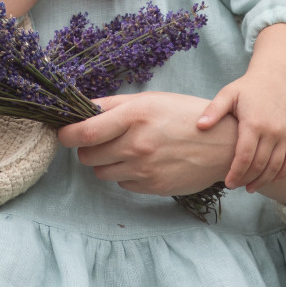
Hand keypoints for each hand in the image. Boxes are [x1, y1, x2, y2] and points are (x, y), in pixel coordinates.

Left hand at [58, 93, 235, 196]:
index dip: (66, 135)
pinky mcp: (152, 186)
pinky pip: (122, 183)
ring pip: (101, 172)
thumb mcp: (150, 99)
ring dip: (105, 162)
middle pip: (87, 155)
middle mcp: (136, 143)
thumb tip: (81, 108)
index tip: (62, 134)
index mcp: (134, 115)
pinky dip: (125, 174)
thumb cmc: (184, 115)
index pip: (85, 132)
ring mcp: (144, 168)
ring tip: (124, 150)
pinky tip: (143, 162)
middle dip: (86, 149)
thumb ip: (113, 105)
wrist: (222, 144)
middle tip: (98, 141)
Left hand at [196, 72, 285, 190]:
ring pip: (276, 166)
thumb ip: (214, 110)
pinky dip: (283, 173)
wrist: (276, 77)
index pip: (244, 157)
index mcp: (254, 123)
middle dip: (247, 179)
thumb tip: (199, 126)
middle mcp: (273, 131)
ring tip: (250, 187)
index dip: (235, 173)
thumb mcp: (228, 94)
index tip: (227, 183)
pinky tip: (271, 179)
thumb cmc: (248, 87)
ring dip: (263, 180)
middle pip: (260, 165)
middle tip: (235, 186)